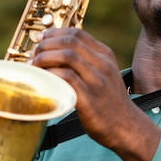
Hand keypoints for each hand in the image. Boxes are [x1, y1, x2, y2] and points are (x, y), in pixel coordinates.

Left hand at [32, 28, 160, 160]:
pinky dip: (51, 75)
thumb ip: (86, 62)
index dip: (54, 33)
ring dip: (45, 58)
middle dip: (46, 45)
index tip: (41, 39)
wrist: (126, 127)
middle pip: (70, 42)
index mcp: (105, 56)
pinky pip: (67, 78)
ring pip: (67, 56)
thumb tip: (56, 51)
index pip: (77, 33)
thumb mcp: (104, 74)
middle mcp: (102, 65)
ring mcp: (97, 81)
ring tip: (35, 66)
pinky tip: (43, 80)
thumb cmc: (109, 102)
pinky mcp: (89, 99)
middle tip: (34, 54)